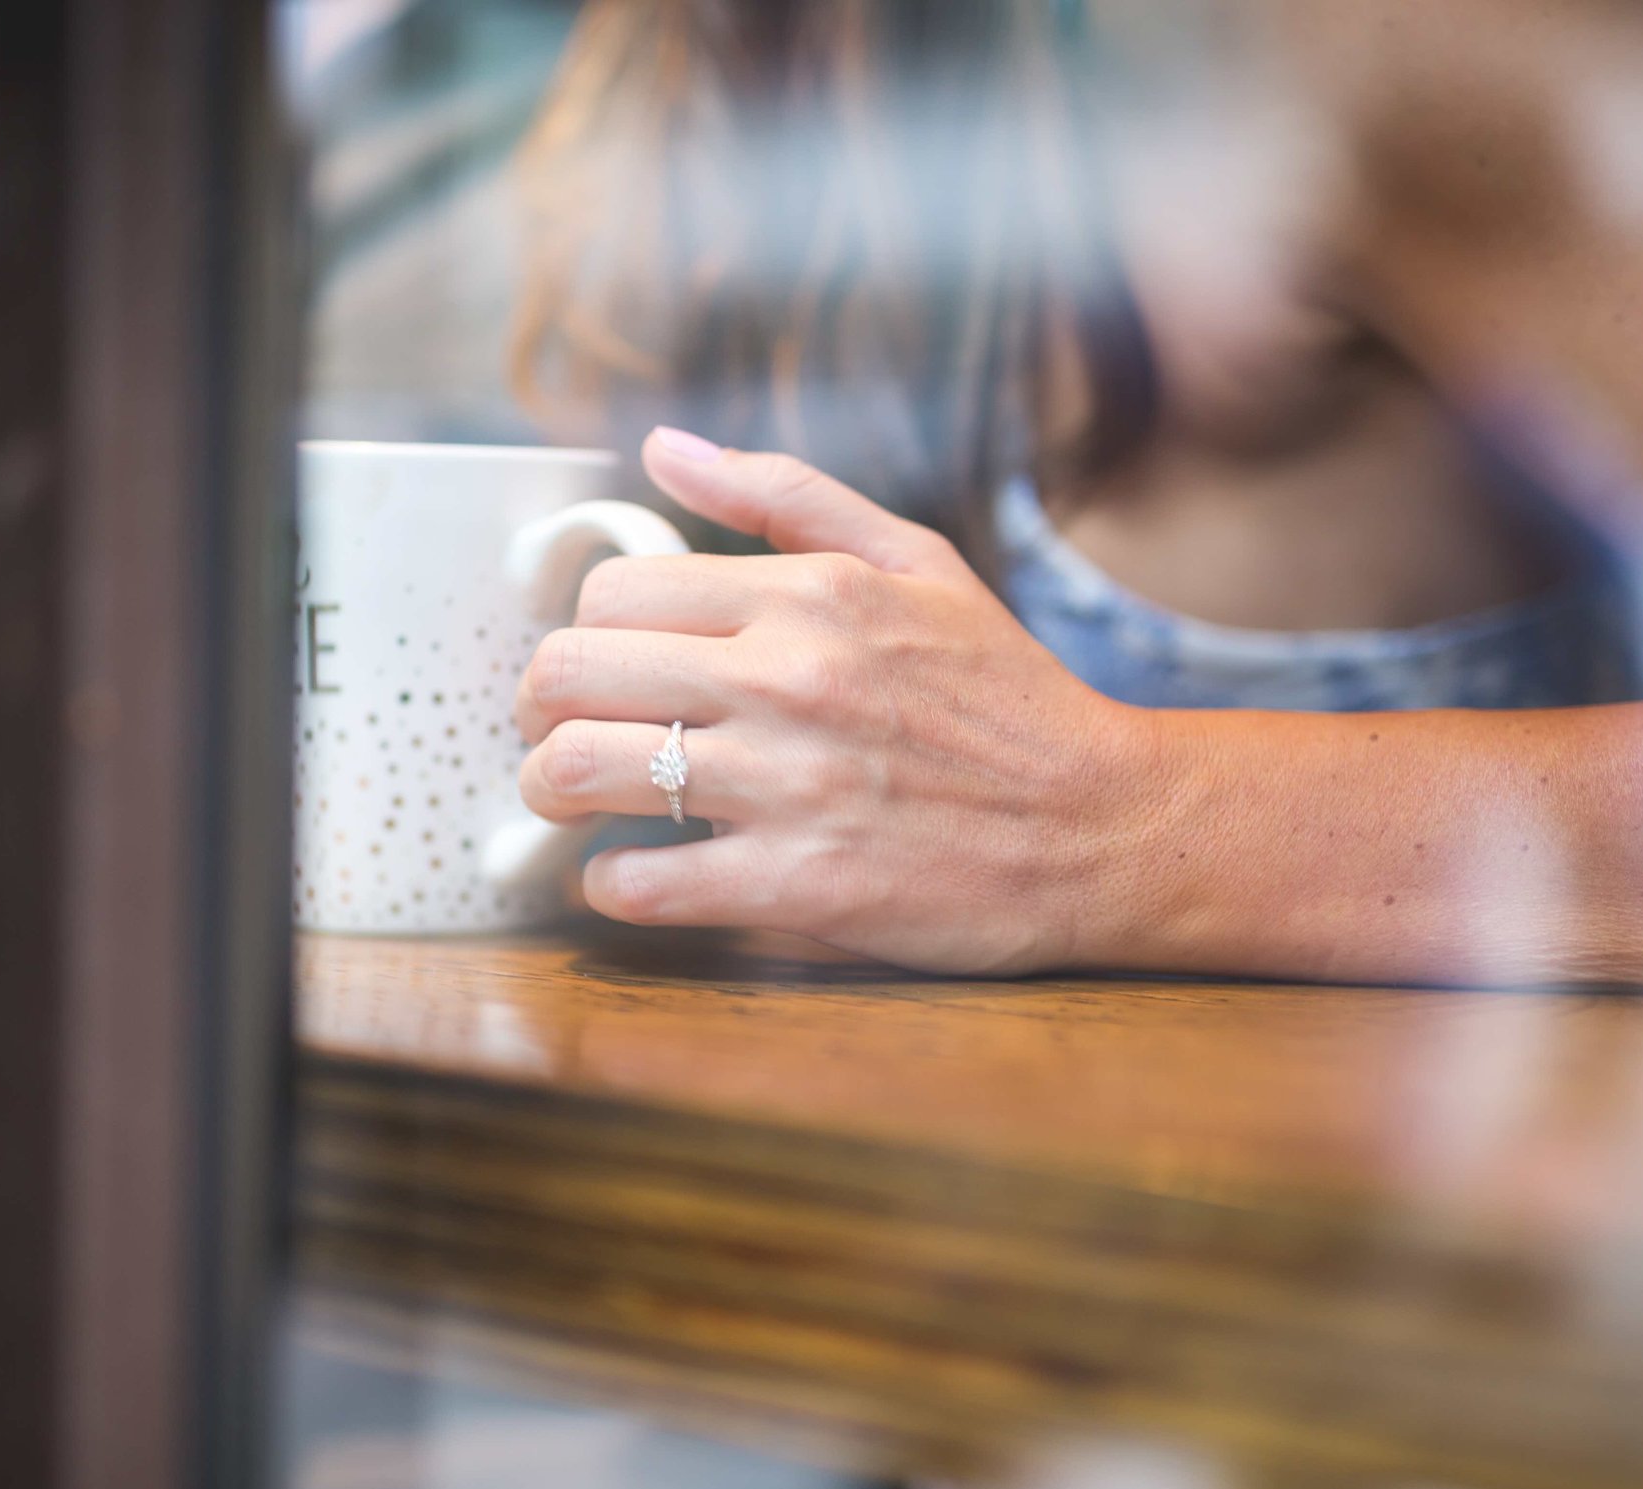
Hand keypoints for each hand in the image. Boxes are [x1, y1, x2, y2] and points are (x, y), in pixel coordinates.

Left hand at [514, 428, 1162, 973]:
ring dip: (551, 794)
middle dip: (537, 710)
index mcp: (809, 596)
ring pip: (580, 771)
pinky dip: (613, 884)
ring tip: (575, 804)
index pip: (609, 591)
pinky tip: (635, 875)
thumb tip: (663, 449)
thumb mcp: (919, 562)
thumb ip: (785, 499)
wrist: (1105, 826)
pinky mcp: (801, 885)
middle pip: (567, 673)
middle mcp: (789, 680)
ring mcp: (791, 786)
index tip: (600, 672)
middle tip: (559, 735)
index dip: (583, 635)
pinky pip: (640, 881)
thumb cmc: (1008, 698)